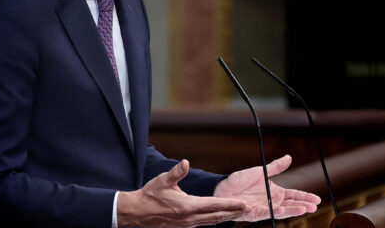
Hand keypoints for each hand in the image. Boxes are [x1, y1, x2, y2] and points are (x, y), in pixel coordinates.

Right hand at [118, 159, 248, 226]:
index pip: (214, 205)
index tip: (243, 203)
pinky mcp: (184, 226)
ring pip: (211, 221)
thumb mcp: (163, 181)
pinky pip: (204, 223)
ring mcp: (187, 224)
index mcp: (187, 206)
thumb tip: (186, 162)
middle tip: (247, 209)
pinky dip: (215, 219)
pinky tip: (219, 216)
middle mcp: (190, 218)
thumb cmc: (150, 195)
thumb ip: (177, 172)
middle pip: (217, 216)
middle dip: (233, 212)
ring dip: (226, 217)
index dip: (230, 204)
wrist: (137, 212)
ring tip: (238, 213)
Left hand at [213, 155, 320, 220]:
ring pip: (283, 210)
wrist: (222, 188)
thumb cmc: (239, 181)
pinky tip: (284, 209)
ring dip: (294, 210)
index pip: (294, 195)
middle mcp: (272, 201)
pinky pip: (268, 213)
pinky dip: (276, 211)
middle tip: (315, 206)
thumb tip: (289, 157)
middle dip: (304, 205)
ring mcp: (265, 208)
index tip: (317, 199)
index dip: (305, 196)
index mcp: (274, 191)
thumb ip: (275, 167)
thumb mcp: (260, 171)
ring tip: (305, 209)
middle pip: (291, 204)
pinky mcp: (255, 213)